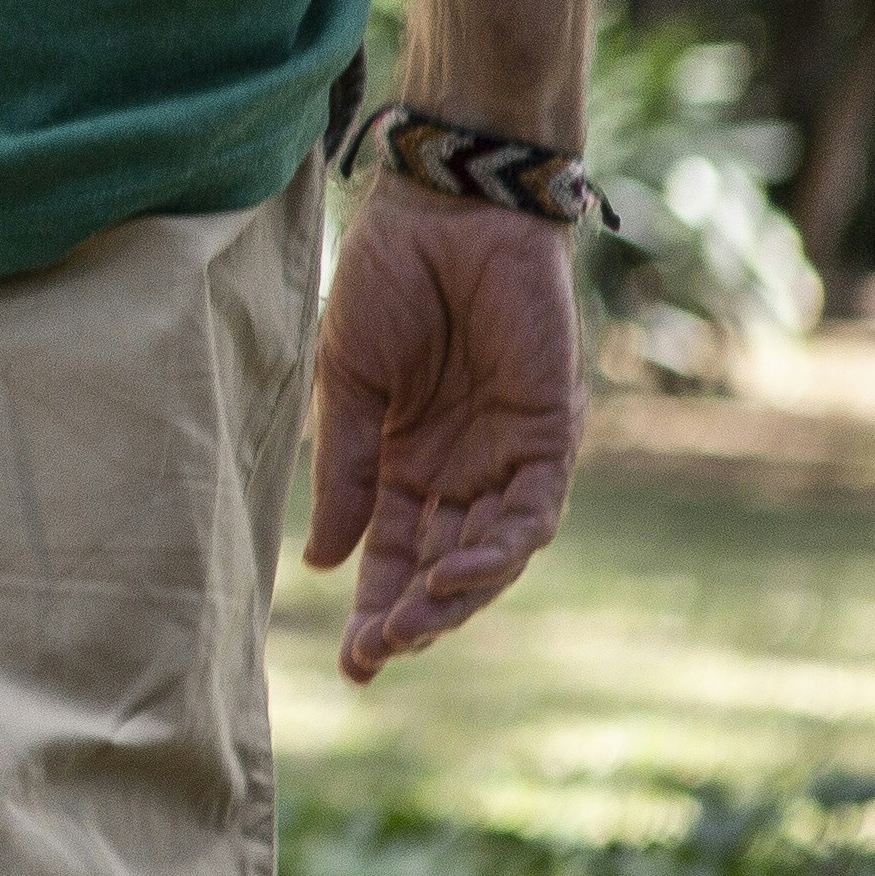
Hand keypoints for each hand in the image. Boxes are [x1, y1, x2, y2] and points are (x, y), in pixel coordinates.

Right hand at [304, 186, 579, 679]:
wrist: (446, 210)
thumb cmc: (387, 279)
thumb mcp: (346, 384)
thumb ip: (346, 470)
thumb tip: (323, 560)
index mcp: (408, 458)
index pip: (395, 552)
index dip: (374, 607)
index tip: (351, 665)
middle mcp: (463, 467)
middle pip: (443, 566)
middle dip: (411, 617)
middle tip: (373, 655)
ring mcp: (510, 453)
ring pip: (492, 552)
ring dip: (453, 596)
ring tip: (407, 627)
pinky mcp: (551, 433)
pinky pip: (532, 511)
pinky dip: (499, 549)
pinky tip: (456, 571)